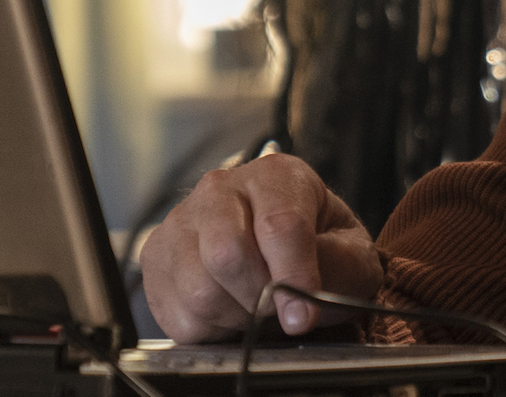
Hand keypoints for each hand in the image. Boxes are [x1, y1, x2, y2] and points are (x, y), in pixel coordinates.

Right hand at [141, 153, 382, 343]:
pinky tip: (228, 307)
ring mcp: (180, 223)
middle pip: (227, 254)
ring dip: (235, 315)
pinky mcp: (155, 260)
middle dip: (259, 297)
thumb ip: (335, 267)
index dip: (293, 277)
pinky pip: (177, 316)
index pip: (279, 225)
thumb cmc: (322, 250)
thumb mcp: (351, 254)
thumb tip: (299, 302)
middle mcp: (220, 189)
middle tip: (278, 306)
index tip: (303, 315)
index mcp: (276, 176)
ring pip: (199, 291)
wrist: (287, 256)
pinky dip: (210, 329)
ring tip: (255, 302)